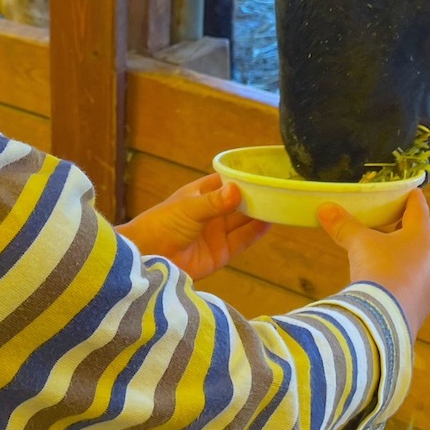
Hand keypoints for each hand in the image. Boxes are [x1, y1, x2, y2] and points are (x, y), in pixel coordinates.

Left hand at [120, 174, 268, 279]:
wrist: (147, 258)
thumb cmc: (161, 225)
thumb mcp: (189, 209)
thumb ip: (214, 203)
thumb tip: (237, 191)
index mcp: (202, 193)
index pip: (228, 181)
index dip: (246, 177)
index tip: (267, 170)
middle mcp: (212, 212)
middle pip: (241, 202)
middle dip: (258, 196)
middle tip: (281, 188)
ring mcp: (217, 232)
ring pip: (245, 220)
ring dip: (261, 213)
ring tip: (282, 203)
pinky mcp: (221, 253)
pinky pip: (243, 240)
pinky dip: (256, 232)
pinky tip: (271, 222)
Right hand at [317, 191, 429, 341]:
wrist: (385, 322)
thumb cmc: (379, 272)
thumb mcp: (359, 245)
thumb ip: (344, 225)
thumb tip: (325, 208)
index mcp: (424, 236)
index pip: (419, 208)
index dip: (411, 197)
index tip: (409, 191)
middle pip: (422, 234)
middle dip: (405, 229)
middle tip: (389, 223)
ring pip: (421, 259)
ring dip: (405, 253)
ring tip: (385, 253)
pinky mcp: (427, 303)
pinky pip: (417, 280)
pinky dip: (405, 274)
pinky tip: (388, 279)